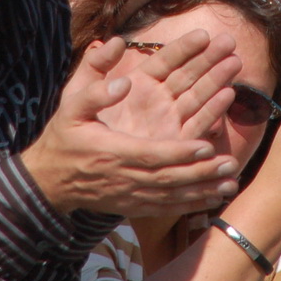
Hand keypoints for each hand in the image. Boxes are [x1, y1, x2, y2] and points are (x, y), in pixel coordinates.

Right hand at [23, 36, 245, 215]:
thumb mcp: (70, 105)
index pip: (151, 154)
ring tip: (231, 182)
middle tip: (231, 164)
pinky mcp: (134, 203)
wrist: (49, 179)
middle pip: (169, 177)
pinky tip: (213, 197)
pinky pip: (166, 206)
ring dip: (203, 189)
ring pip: (172, 195)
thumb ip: (95, 87)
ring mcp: (131, 193)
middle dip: (202, 171)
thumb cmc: (63, 137)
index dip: (179, 152)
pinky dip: (191, 203)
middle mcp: (126, 175)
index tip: (205, 146)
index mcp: (113, 150)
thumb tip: (123, 75)